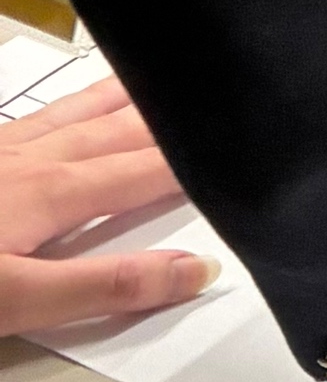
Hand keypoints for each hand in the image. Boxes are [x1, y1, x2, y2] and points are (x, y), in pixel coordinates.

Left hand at [0, 80, 204, 336]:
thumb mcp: (19, 300)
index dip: (197, 162)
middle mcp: (31, 158)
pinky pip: (41, 113)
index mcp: (53, 191)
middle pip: (119, 130)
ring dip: (128, 99)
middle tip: (219, 106)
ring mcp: (0, 149)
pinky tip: (72, 108)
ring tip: (165, 82)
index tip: (246, 151)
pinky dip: (74, 103)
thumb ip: (106, 286)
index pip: (146, 171)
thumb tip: (197, 269)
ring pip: (78, 112)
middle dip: (173, 120)